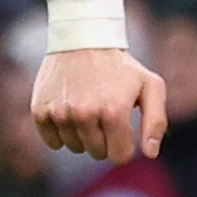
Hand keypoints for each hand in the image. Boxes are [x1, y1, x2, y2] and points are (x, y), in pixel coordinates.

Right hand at [31, 46, 167, 161]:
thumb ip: (156, 121)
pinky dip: (62, 133)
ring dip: (84, 134)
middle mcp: (85, 115)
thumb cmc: (121, 67)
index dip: (125, 145)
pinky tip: (70, 112)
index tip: (124, 130)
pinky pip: (52, 143)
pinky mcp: (40, 112)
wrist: (83, 40)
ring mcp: (60, 114)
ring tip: (88, 107)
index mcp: (114, 112)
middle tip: (106, 112)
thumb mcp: (151, 86)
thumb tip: (150, 154)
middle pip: (98, 153)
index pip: (120, 156)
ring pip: (75, 148)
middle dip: (105, 139)